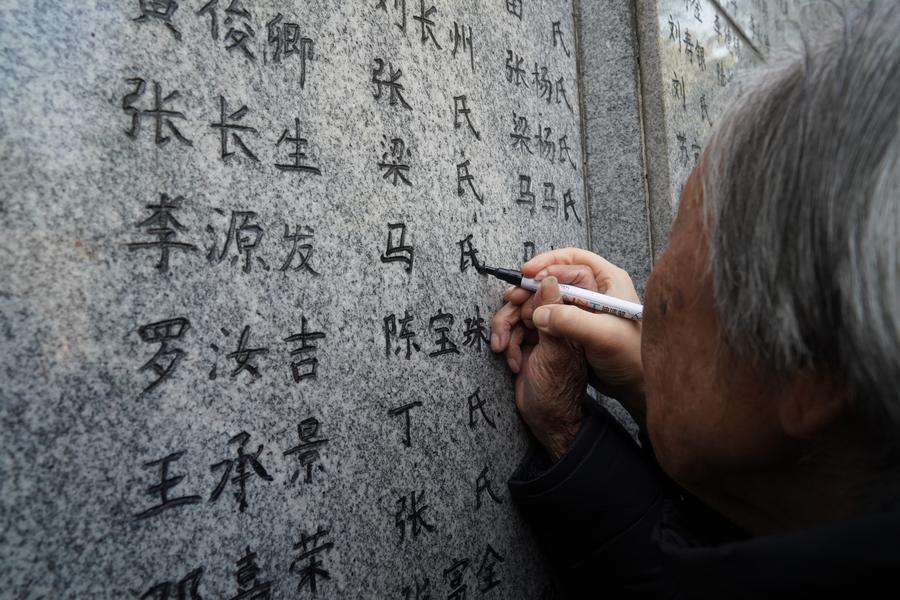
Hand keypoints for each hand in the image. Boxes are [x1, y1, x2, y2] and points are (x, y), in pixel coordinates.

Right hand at [495, 248, 644, 424]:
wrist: (636, 386)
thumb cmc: (632, 357)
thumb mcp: (603, 335)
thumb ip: (571, 320)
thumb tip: (539, 312)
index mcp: (608, 281)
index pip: (573, 259)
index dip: (547, 262)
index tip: (527, 273)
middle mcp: (595, 291)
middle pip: (557, 276)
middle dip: (533, 284)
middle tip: (515, 295)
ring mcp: (584, 309)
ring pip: (551, 295)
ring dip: (531, 301)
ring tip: (514, 310)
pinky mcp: (576, 326)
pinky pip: (550, 314)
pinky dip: (534, 317)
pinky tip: (524, 326)